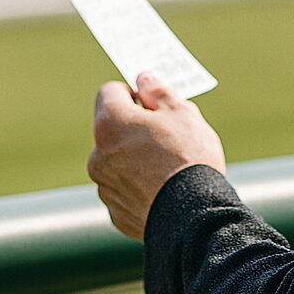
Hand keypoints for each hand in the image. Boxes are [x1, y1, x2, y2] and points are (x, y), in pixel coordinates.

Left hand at [88, 71, 226, 240]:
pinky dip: (138, 187)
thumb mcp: (182, 113)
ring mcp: (104, 186)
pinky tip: (163, 190)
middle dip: (134, 128)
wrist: (195, 216)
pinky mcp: (115, 212)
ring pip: (117, 161)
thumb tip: (143, 78)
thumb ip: (158, 91)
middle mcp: (98, 154)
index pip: (110, 92)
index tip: (153, 104)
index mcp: (110, 124)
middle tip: (167, 136)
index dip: (133, 93)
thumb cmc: (189, 158)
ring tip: (168, 168)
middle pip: (112, 129)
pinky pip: (124, 190)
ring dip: (134, 158)